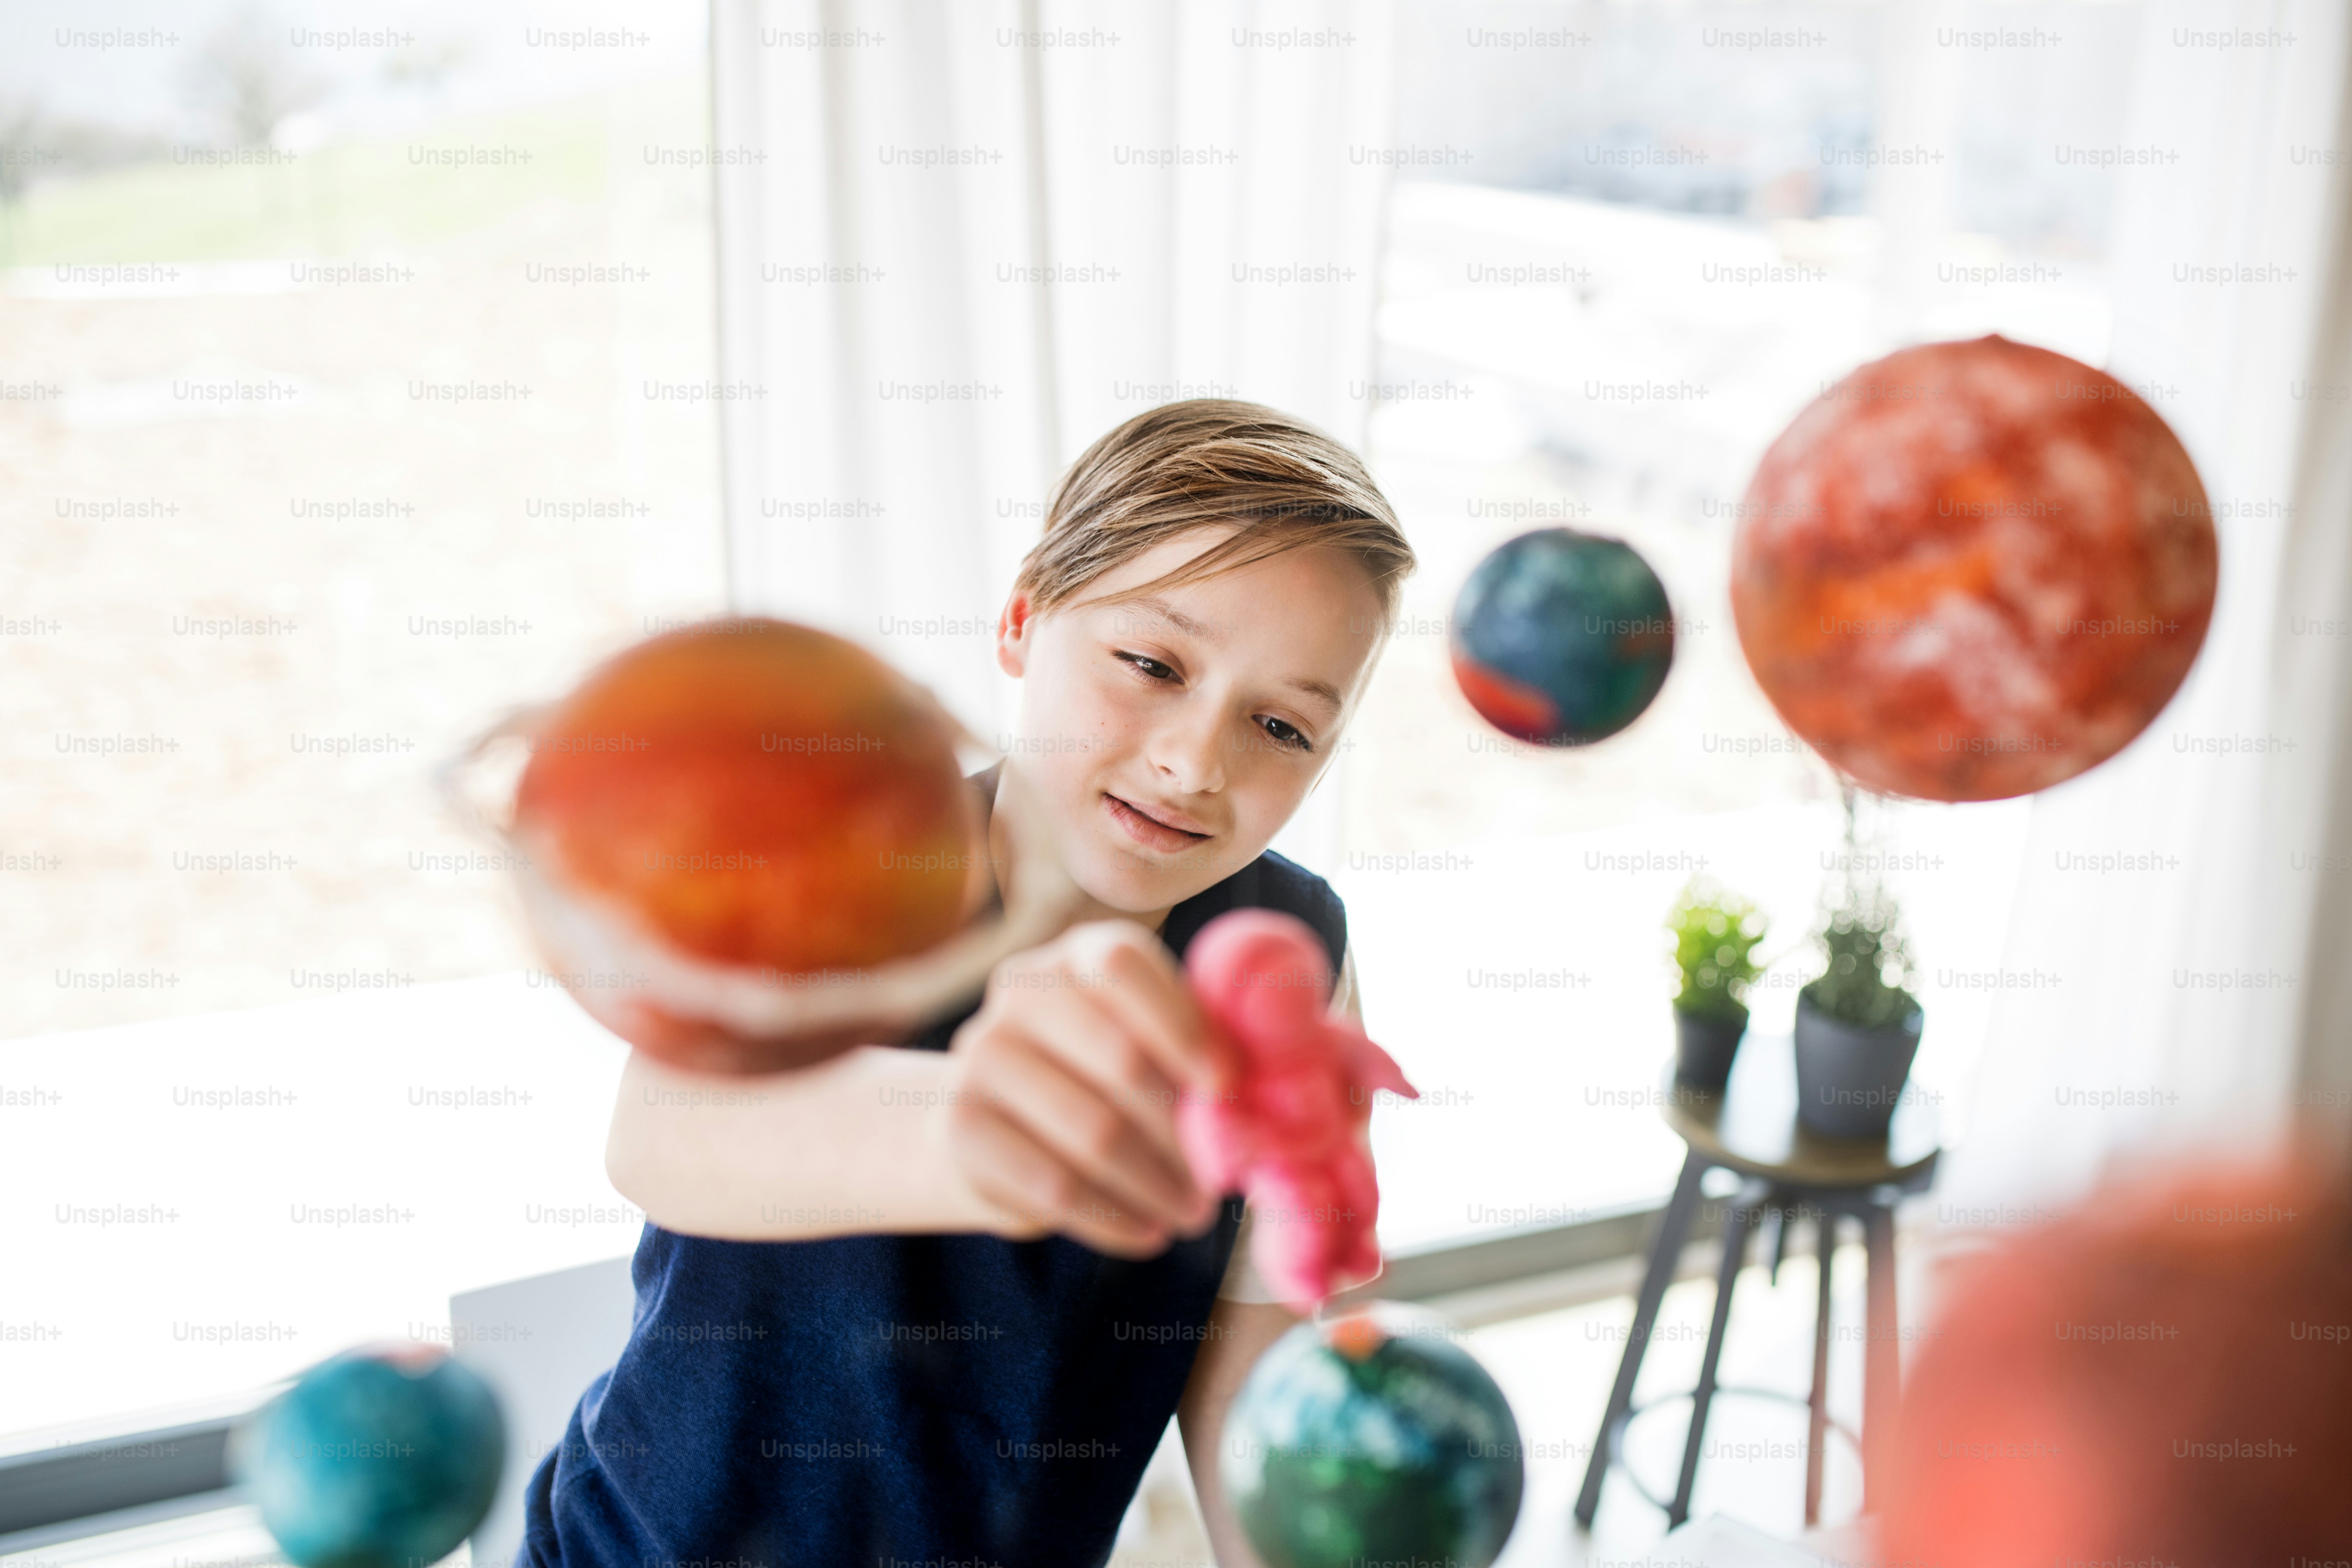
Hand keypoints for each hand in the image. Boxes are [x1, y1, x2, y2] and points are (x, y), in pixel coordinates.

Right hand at [935, 920, 1226, 1257]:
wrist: (994, 1128)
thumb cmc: (1100, 1081)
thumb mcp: (1149, 1044)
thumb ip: (1206, 1045)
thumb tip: (1285, 1082)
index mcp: (1077, 955)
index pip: (1124, 967)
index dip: (1184, 1026)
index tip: (1228, 1087)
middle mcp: (1020, 992)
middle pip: (1119, 1060)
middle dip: (1184, 1131)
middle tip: (1223, 1181)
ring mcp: (981, 1057)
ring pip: (1092, 1132)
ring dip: (1157, 1185)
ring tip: (1193, 1214)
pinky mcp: (961, 1128)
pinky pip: (1053, 1184)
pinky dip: (1113, 1218)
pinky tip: (1148, 1232)